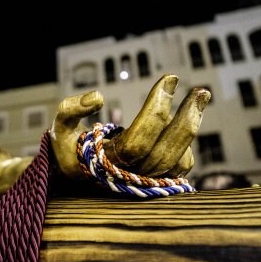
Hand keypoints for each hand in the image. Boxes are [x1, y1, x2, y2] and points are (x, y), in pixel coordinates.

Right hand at [49, 74, 210, 182]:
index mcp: (106, 165)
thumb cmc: (69, 149)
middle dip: (185, 118)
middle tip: (200, 90)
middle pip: (164, 152)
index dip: (155, 110)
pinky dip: (185, 142)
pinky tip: (186, 118)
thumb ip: (70, 110)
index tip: (170, 78)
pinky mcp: (157, 183)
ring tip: (200, 97)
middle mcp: (128, 179)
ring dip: (191, 126)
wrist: (75, 176)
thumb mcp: (60, 127)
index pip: (137, 141)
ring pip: (178, 161)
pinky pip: (180, 166)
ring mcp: (145, 184)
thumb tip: (98, 97)